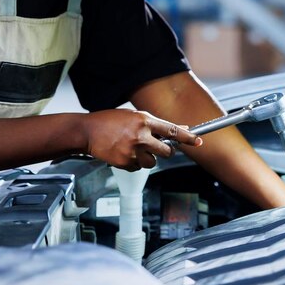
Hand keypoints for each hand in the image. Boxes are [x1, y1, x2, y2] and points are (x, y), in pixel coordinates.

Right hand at [82, 109, 201, 170]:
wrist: (87, 131)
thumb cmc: (109, 121)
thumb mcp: (134, 116)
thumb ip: (155, 124)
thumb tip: (177, 128)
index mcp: (144, 121)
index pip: (172, 130)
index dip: (187, 137)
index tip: (198, 141)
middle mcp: (140, 136)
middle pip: (166, 151)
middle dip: (165, 151)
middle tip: (157, 147)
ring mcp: (132, 151)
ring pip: (153, 162)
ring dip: (147, 158)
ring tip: (132, 147)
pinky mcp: (125, 162)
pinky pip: (138, 167)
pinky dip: (134, 162)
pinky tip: (123, 152)